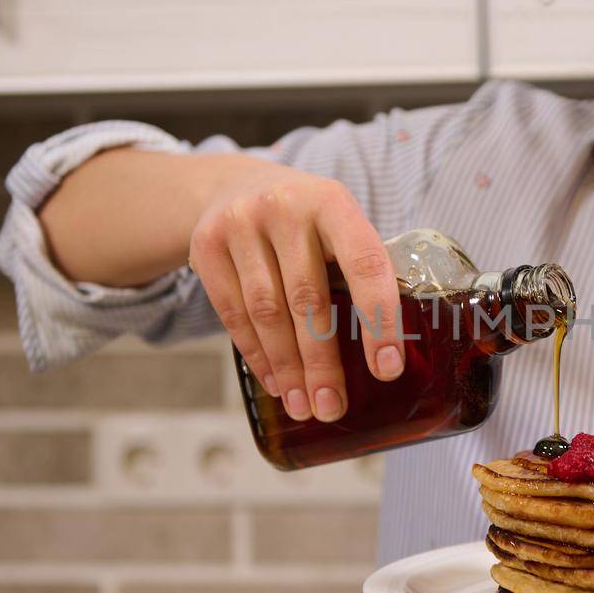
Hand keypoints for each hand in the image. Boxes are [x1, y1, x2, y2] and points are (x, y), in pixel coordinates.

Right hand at [186, 158, 404, 422]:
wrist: (233, 185)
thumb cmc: (304, 220)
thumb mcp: (336, 223)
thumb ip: (358, 270)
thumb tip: (386, 352)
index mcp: (332, 202)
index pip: (364, 264)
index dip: (379, 320)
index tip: (387, 368)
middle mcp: (285, 207)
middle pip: (307, 299)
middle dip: (322, 362)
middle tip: (332, 407)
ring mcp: (240, 224)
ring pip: (267, 312)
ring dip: (287, 367)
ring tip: (303, 405)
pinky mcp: (206, 246)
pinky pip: (233, 313)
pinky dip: (257, 354)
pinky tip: (275, 380)